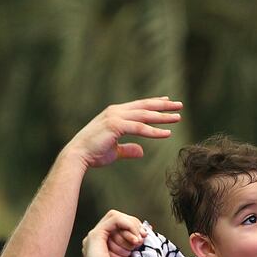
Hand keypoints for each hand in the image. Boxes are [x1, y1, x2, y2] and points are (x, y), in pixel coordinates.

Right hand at [66, 97, 181, 168]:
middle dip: (163, 105)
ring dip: (163, 116)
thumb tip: (141, 152)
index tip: (167, 100)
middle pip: (145, 106)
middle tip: (179, 105)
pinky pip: (140, 128)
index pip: (138, 105)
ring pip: (145, 115)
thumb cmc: (93, 154)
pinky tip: (167, 133)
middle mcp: (115, 111)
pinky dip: (154, 131)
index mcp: (114, 113)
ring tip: (177, 117)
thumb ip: (128, 149)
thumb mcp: (115, 151)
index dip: (153, 102)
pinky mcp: (116, 126)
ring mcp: (115, 117)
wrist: (77, 156)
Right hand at [82, 210, 141, 256]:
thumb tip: (148, 227)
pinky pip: (114, 219)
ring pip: (117, 218)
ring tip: (132, 249)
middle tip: (140, 242)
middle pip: (121, 218)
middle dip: (135, 227)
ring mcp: (96, 236)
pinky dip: (127, 225)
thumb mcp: (136, 255)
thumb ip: (139, 240)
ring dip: (130, 232)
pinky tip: (132, 239)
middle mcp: (101, 238)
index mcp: (108, 242)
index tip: (144, 238)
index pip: (123, 222)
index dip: (136, 227)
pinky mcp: (94, 235)